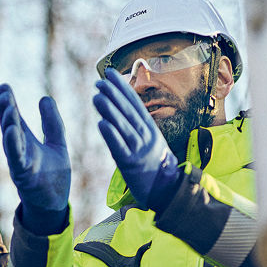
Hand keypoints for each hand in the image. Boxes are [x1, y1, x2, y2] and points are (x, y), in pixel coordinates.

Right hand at [0, 84, 70, 231]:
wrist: (54, 204)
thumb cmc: (53, 176)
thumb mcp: (57, 143)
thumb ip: (52, 122)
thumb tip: (44, 97)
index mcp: (26, 142)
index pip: (16, 118)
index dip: (9, 103)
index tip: (4, 86)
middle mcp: (19, 150)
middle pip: (10, 125)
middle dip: (5, 109)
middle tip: (3, 91)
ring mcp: (20, 162)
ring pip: (11, 140)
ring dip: (8, 122)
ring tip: (8, 105)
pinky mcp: (24, 174)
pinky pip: (16, 157)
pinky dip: (13, 144)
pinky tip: (11, 129)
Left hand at [93, 67, 181, 211]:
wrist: (169, 192)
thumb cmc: (158, 168)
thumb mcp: (152, 144)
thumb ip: (140, 129)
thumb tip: (125, 113)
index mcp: (151, 129)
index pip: (135, 104)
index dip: (122, 87)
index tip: (110, 74)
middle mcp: (146, 136)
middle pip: (128, 111)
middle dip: (114, 94)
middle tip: (99, 80)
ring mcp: (139, 150)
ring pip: (123, 126)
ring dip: (110, 110)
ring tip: (96, 96)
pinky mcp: (131, 164)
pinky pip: (120, 147)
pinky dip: (111, 135)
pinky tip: (100, 123)